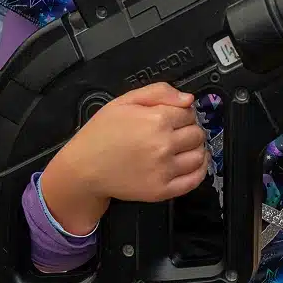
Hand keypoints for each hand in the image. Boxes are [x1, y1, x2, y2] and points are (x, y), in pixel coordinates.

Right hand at [40, 82, 208, 233]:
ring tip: (183, 147)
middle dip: (190, 129)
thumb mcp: (125, 101)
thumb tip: (187, 99)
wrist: (83, 168)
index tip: (174, 116)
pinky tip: (192, 163)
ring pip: (199, 155)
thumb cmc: (101, 134)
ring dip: (196, 148)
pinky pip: (194, 180)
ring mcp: (164, 169)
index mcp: (156, 120)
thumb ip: (159, 92)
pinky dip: (199, 170)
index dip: (182, 112)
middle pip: (197, 133)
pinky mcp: (162, 190)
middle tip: (176, 132)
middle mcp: (164, 145)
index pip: (189, 112)